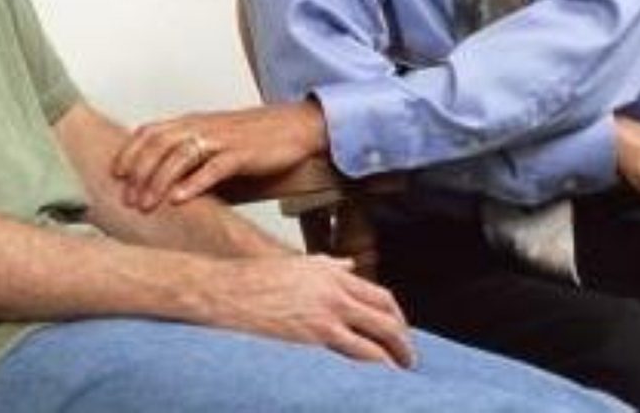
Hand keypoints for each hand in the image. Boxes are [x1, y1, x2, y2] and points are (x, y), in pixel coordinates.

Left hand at [113, 101, 324, 210]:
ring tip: (147, 204)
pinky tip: (180, 199)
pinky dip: (194, 183)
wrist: (296, 126)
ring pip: (180, 156)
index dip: (130, 151)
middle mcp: (202, 126)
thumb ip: (189, 154)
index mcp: (192, 121)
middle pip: (159, 144)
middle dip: (139, 172)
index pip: (150, 131)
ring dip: (159, 181)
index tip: (115, 174)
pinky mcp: (242, 154)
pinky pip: (214, 168)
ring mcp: (222, 139)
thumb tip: (161, 181)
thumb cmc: (254, 137)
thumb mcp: (214, 140)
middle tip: (127, 199)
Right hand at [205, 253, 414, 367]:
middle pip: (385, 312)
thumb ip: (328, 265)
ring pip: (379, 332)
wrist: (230, 291)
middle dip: (403, 336)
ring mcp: (328, 309)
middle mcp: (335, 287)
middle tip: (409, 354)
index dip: (394, 315)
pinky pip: (360, 351)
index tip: (398, 329)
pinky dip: (378, 364)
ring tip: (402, 369)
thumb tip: (348, 265)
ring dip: (397, 353)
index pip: (378, 293)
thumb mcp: (297, 264)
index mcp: (331, 271)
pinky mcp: (318, 332)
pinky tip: (382, 375)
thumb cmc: (256, 279)